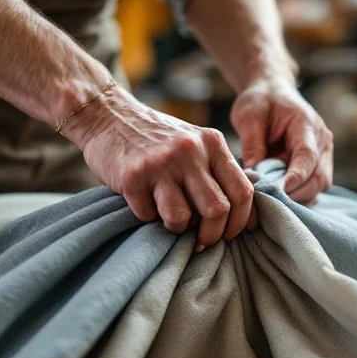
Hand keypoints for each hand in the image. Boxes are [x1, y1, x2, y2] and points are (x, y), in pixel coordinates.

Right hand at [67, 87, 255, 250]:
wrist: (109, 116)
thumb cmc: (157, 140)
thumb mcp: (195, 143)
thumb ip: (219, 170)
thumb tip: (247, 213)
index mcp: (212, 143)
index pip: (243, 191)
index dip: (240, 221)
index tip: (229, 234)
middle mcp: (190, 151)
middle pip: (218, 209)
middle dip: (212, 235)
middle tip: (201, 241)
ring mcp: (161, 163)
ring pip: (183, 218)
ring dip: (178, 229)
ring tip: (170, 222)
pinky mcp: (133, 177)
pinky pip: (149, 216)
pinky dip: (148, 218)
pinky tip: (143, 203)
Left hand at [231, 79, 333, 203]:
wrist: (272, 93)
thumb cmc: (261, 102)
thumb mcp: (249, 115)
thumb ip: (251, 142)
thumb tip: (252, 173)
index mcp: (306, 125)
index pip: (307, 156)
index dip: (296, 177)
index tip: (279, 191)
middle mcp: (321, 141)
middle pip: (319, 178)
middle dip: (296, 194)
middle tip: (269, 202)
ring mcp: (322, 155)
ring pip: (318, 187)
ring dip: (298, 198)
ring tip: (272, 202)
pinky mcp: (316, 166)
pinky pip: (312, 189)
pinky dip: (298, 197)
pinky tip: (278, 199)